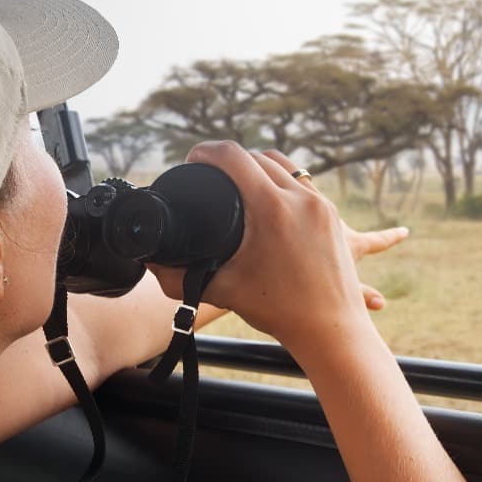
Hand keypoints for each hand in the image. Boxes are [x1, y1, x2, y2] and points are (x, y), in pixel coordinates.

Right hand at [150, 143, 408, 352]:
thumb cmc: (280, 312)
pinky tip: (269, 193)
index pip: (233, 157)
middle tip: (210, 173)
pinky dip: (282, 182)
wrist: (332, 330)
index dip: (206, 152)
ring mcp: (321, 205)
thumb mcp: (224, 290)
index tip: (193, 159)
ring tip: (238, 178)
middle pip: (258, 156)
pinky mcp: (331, 216)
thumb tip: (150, 265)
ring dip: (258, 165)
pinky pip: (304, 183)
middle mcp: (300, 198)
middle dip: (230, 160)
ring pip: (285, 165)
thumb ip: (180, 278)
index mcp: (272, 209)